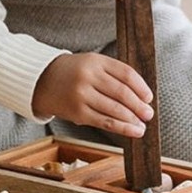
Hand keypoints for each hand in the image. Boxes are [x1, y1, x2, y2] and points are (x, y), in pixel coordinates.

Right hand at [32, 52, 153, 138]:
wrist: (42, 80)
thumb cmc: (74, 72)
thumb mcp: (93, 63)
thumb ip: (114, 74)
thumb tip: (141, 97)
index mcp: (96, 61)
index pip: (126, 74)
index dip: (141, 87)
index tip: (149, 97)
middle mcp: (88, 76)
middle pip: (122, 93)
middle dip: (139, 106)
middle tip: (149, 114)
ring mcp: (82, 95)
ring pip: (115, 110)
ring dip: (132, 120)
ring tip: (142, 126)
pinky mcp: (77, 112)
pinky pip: (104, 122)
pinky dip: (121, 128)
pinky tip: (132, 131)